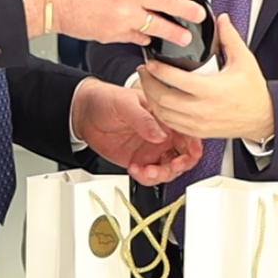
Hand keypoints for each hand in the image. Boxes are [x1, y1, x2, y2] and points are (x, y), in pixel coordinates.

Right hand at [38, 0, 203, 45]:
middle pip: (174, 3)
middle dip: (191, 12)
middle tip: (197, 15)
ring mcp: (125, 14)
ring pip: (161, 27)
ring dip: (177, 33)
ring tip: (184, 36)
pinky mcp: (116, 33)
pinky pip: (140, 38)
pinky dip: (147, 37)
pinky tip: (150, 36)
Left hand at [70, 79, 203, 185]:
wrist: (84, 113)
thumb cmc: (107, 99)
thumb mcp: (126, 104)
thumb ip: (144, 119)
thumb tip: (160, 135)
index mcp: (164, 117)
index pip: (187, 132)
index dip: (193, 145)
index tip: (190, 153)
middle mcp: (161, 135)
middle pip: (183, 155)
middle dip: (180, 165)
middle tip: (170, 166)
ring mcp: (151, 150)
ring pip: (168, 170)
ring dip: (161, 174)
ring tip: (146, 170)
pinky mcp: (139, 161)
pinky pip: (149, 176)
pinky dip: (145, 177)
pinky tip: (134, 169)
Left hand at [137, 14, 275, 140]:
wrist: (263, 117)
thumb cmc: (254, 92)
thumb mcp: (244, 60)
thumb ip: (230, 37)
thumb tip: (222, 19)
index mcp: (212, 90)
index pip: (176, 80)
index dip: (159, 70)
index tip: (151, 62)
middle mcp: (203, 109)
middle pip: (163, 99)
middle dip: (148, 83)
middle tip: (144, 71)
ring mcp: (199, 123)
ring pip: (164, 113)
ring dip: (151, 98)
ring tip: (147, 84)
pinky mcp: (198, 132)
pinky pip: (171, 124)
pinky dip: (160, 112)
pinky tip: (158, 101)